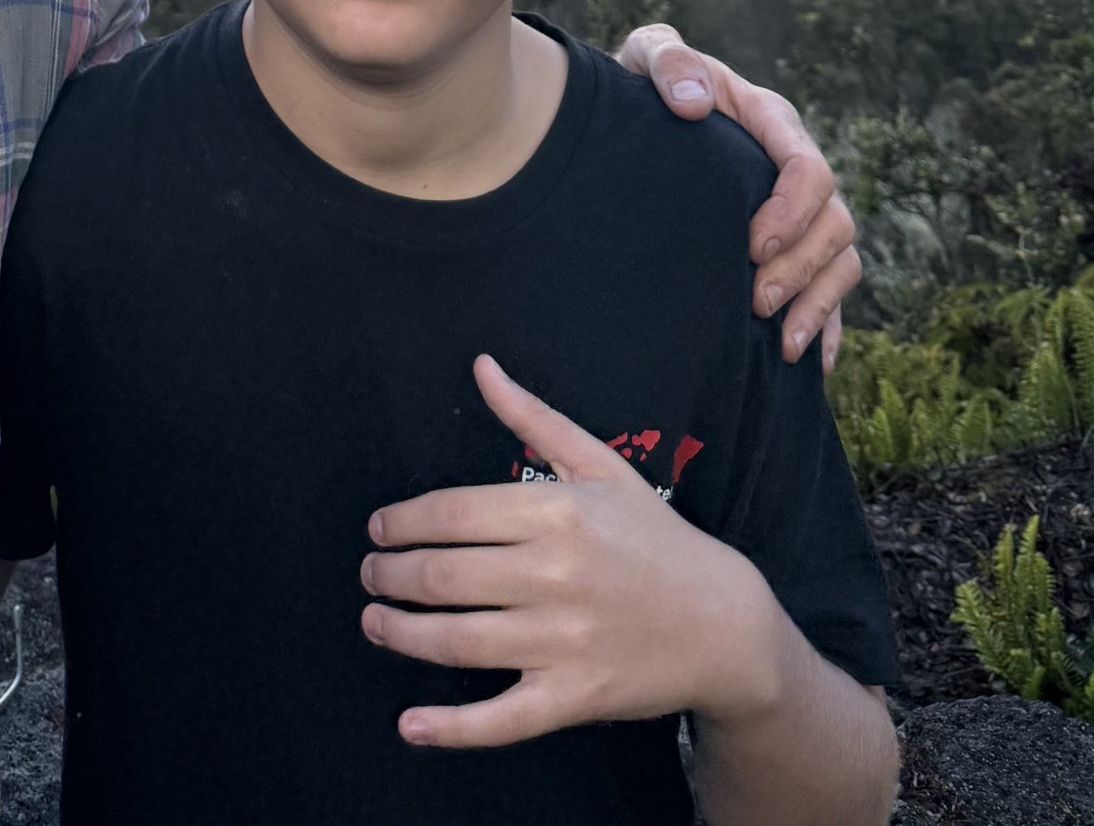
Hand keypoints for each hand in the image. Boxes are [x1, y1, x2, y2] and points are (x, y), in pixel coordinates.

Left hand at [359, 357, 788, 749]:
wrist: (724, 623)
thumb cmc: (653, 539)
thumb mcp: (599, 465)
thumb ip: (532, 417)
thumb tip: (481, 366)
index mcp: (558, 512)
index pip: (453, 513)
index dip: (403, 521)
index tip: (378, 528)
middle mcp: (557, 574)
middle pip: (445, 575)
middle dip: (391, 576)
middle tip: (370, 575)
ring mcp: (565, 641)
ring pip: (460, 641)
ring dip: (403, 634)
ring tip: (376, 622)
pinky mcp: (576, 697)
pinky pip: (503, 717)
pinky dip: (452, 727)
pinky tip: (410, 723)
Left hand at [615, 23, 858, 366]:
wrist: (637, 113)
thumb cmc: (645, 82)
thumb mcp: (649, 54)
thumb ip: (670, 62)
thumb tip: (697, 104)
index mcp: (771, 121)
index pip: (809, 168)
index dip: (792, 211)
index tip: (753, 245)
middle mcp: (795, 170)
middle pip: (834, 224)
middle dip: (804, 268)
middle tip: (758, 302)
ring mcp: (798, 212)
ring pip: (842, 262)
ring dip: (820, 305)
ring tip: (782, 344)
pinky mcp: (789, 248)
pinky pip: (831, 291)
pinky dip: (827, 326)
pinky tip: (810, 364)